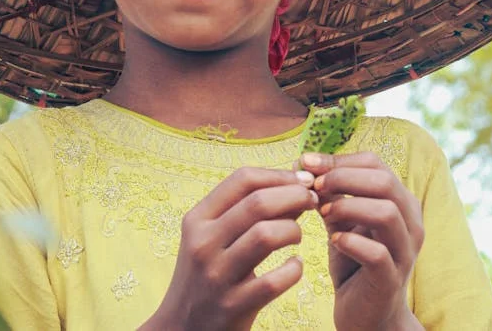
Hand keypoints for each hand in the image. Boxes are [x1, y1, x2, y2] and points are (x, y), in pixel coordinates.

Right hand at [142, 167, 318, 330]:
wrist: (181, 327)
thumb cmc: (205, 274)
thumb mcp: (211, 237)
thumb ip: (244, 212)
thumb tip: (294, 185)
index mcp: (198, 219)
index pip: (242, 179)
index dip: (278, 175)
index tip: (300, 180)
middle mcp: (204, 243)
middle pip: (259, 203)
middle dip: (294, 196)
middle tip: (311, 202)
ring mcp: (217, 275)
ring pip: (267, 235)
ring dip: (294, 230)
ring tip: (297, 236)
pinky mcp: (234, 305)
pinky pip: (275, 280)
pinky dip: (294, 269)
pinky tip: (294, 266)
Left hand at [297, 152, 424, 330]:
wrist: (367, 314)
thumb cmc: (353, 260)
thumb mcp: (340, 221)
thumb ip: (328, 195)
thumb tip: (302, 163)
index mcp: (399, 201)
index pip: (374, 163)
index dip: (338, 159)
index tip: (305, 162)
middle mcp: (410, 222)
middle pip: (384, 181)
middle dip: (343, 177)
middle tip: (312, 186)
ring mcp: (404, 251)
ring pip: (387, 212)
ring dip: (348, 206)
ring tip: (322, 213)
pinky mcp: (392, 279)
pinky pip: (378, 254)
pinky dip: (352, 242)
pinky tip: (333, 241)